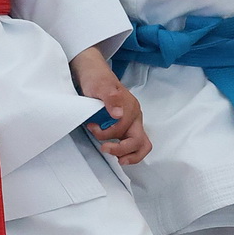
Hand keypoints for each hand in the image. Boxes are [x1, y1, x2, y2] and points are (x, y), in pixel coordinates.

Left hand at [70, 47, 150, 165]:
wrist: (95, 75)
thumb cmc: (97, 80)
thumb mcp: (100, 85)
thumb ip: (110, 98)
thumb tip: (118, 114)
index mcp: (130, 107)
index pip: (123, 128)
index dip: (106, 133)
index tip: (92, 127)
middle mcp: (135, 116)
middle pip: (139, 141)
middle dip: (122, 149)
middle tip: (105, 149)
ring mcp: (132, 122)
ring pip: (141, 145)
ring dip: (130, 155)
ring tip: (117, 158)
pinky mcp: (127, 127)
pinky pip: (134, 145)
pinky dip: (128, 152)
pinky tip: (117, 153)